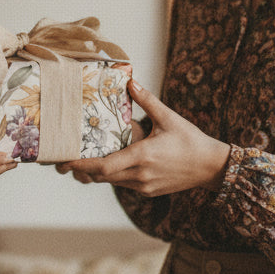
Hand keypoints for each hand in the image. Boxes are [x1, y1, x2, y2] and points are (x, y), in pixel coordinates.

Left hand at [55, 80, 229, 194]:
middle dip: (81, 169)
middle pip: (101, 176)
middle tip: (63, 161)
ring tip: (79, 162)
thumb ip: (148, 101)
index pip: (103, 166)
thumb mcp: (169, 118)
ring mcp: (144, 186)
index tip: (64, 161)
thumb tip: (131, 81)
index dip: (81, 165)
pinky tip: (106, 164)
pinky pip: (123, 185)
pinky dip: (112, 176)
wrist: (211, 167)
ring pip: (111, 182)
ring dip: (96, 173)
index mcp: (142, 157)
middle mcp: (140, 175)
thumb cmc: (191, 140)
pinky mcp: (148, 191)